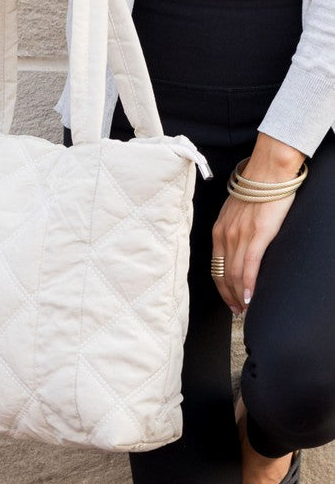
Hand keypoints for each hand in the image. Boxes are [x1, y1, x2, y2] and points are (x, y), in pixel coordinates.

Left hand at [211, 133, 305, 314]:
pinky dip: (248, 284)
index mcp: (219, 230)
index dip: (221, 287)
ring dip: (239, 295)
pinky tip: (250, 297)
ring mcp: (240, 236)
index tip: (228, 299)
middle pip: (223, 274)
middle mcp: (225, 235)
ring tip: (245, 308)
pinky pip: (250, 266)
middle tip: (237, 311)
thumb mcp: (234, 211)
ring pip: (235, 274)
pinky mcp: (258, 234)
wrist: (268, 172)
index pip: (215, 267)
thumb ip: (232, 229)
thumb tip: (237, 246)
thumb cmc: (254, 189)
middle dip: (228, 296)